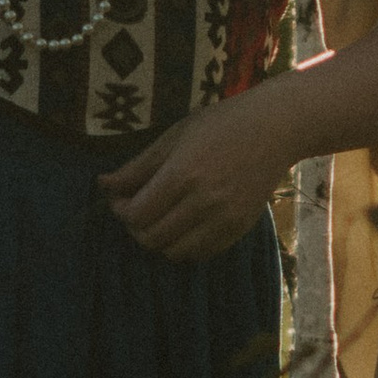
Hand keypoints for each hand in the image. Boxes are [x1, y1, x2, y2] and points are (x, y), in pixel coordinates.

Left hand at [98, 91, 294, 263]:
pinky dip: (185, 246)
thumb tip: (103, 185)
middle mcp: (203, 202)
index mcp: (182, 174)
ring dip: (159, 240)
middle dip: (136, 227)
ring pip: (175, 252)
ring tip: (159, 219)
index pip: (136, 214)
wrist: (274, 129)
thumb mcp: (173, 137)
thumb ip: (138, 166)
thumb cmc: (220, 124)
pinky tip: (184, 224)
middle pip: (152, 237)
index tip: (120, 200)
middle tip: (137, 210)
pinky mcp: (240, 228)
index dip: (120, 211)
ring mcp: (224, 219)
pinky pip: (202, 254)